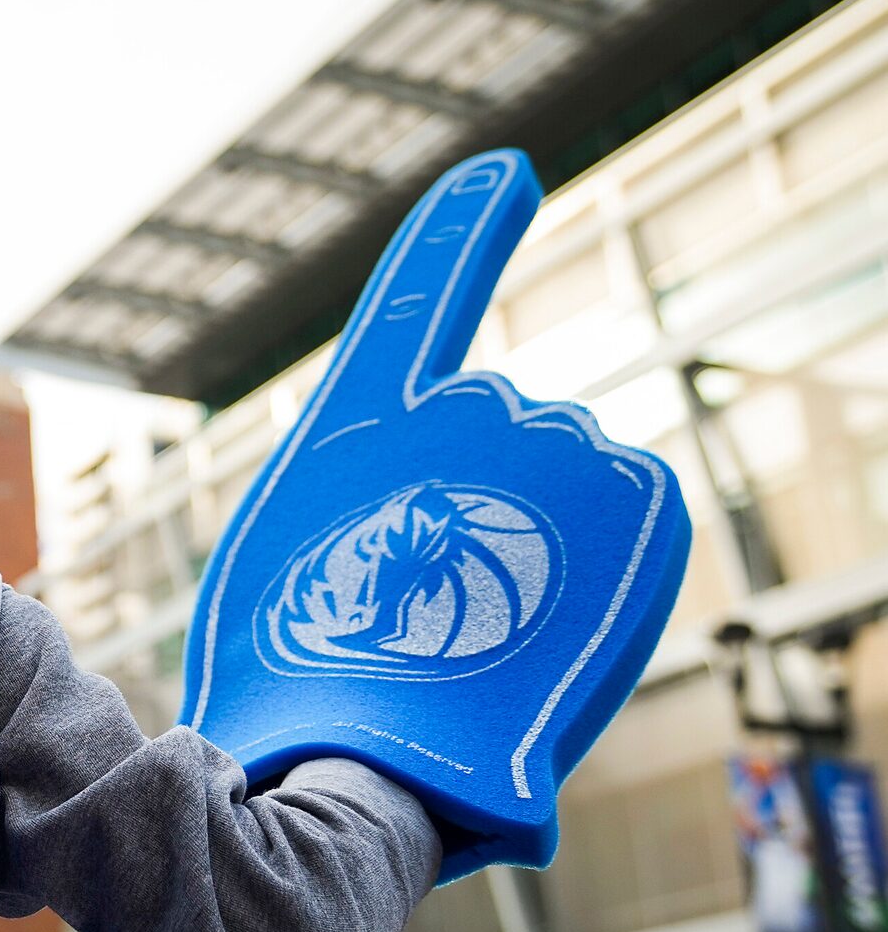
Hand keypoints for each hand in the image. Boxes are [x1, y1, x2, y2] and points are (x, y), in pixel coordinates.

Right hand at [181, 149, 689, 878]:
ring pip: (563, 494)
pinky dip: (598, 570)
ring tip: (484, 638)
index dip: (466, 228)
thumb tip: (423, 565)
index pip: (427, 288)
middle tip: (428, 612)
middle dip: (479, 515)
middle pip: (494, 450)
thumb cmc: (304, 689)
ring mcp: (562, 446)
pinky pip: (624, 522)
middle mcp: (473, 405)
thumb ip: (364, 523)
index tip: (507, 170)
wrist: (370, 761)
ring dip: (537, 554)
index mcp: (368, 418)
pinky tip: (551, 631)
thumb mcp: (292, 578)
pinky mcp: (640, 497)